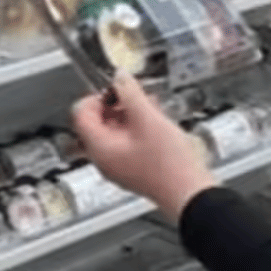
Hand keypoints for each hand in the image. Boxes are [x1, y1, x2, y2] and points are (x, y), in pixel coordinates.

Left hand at [71, 73, 217, 223]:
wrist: (189, 193)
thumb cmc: (169, 165)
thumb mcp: (148, 118)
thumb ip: (130, 93)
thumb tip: (119, 77)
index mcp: (100, 148)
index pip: (81, 114)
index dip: (97, 96)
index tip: (116, 90)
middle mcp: (104, 160)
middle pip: (96, 123)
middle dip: (116, 105)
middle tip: (135, 97)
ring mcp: (118, 167)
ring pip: (113, 133)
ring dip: (129, 116)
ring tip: (150, 109)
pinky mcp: (134, 170)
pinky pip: (126, 144)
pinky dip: (138, 130)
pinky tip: (157, 125)